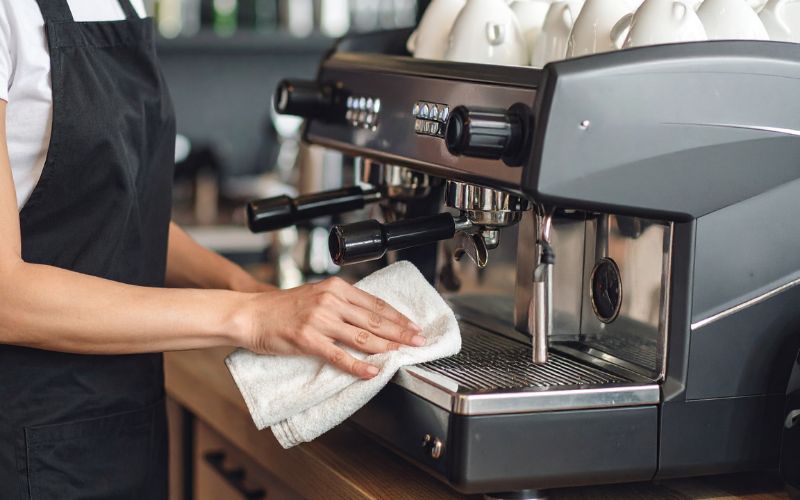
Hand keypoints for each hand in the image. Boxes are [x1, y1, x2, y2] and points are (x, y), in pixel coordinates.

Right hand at [239, 277, 423, 378]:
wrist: (250, 314)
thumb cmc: (281, 308)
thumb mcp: (316, 294)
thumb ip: (341, 303)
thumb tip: (369, 317)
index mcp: (335, 288)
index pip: (375, 304)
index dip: (398, 317)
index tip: (414, 326)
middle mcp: (330, 301)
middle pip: (374, 320)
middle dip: (401, 332)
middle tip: (419, 341)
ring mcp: (319, 320)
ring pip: (362, 336)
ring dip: (387, 347)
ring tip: (404, 354)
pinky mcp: (308, 339)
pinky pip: (339, 355)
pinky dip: (358, 365)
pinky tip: (372, 371)